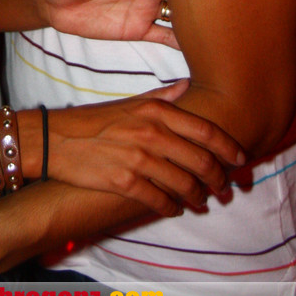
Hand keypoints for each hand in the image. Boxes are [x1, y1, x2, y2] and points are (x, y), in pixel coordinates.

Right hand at [46, 80, 244, 216]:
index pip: (205, 131)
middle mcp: (151, 133)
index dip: (228, 148)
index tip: (239, 160)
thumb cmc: (93, 120)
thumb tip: (186, 87)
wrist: (56, 139)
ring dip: (197, 197)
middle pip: (201, 161)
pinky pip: (159, 200)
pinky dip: (170, 207)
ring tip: (200, 202)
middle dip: (218, 179)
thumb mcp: (129, 102)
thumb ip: (161, 97)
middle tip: (223, 189)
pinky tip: (173, 208)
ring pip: (184, 184)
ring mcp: (138, 158)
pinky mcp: (124, 181)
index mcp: (155, 111)